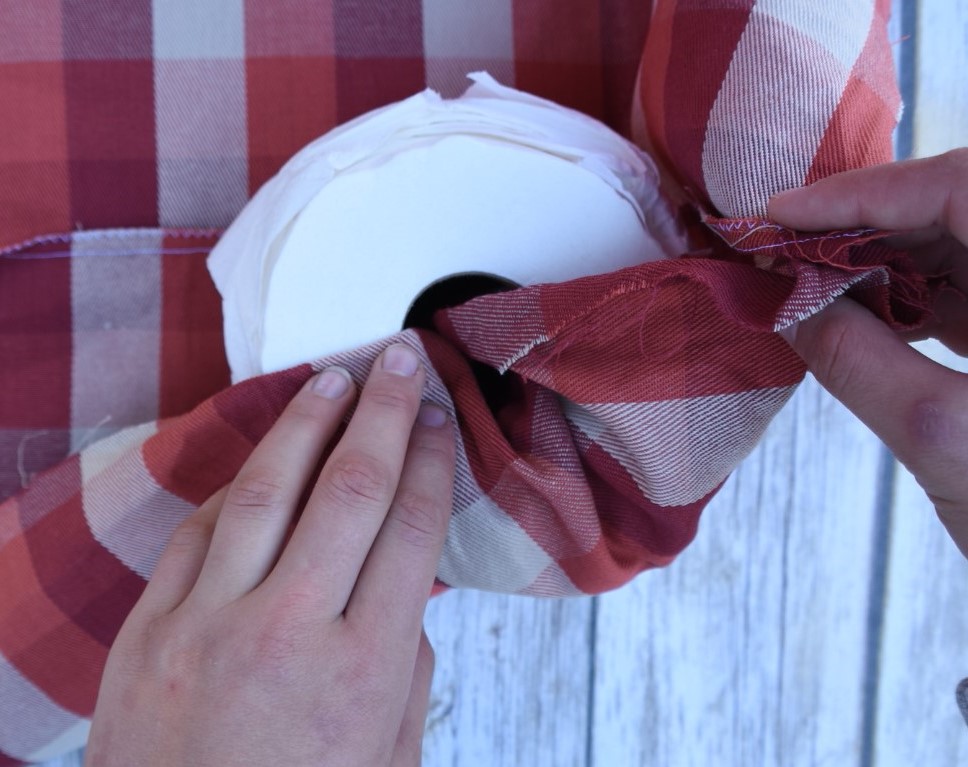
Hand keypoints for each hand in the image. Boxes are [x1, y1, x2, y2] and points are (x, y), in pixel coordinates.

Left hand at [84, 344, 455, 765]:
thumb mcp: (388, 756)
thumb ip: (403, 662)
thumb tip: (403, 585)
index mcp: (364, 668)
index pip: (411, 529)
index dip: (433, 463)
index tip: (443, 421)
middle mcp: (290, 631)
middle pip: (351, 488)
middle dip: (385, 412)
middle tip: (402, 358)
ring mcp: (210, 624)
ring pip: (269, 490)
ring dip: (308, 423)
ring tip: (335, 378)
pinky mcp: (151, 630)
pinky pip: (201, 532)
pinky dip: (238, 486)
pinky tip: (264, 457)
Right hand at [768, 149, 967, 556]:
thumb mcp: (944, 437)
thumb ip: (857, 360)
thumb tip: (784, 303)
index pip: (961, 186)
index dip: (864, 192)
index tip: (782, 212)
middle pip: (960, 205)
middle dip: (865, 223)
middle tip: (786, 249)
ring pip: (964, 241)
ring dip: (884, 256)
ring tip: (812, 280)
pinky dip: (914, 291)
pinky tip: (864, 311)